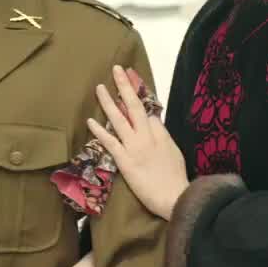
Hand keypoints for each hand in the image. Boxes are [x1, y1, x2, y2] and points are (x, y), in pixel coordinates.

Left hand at [87, 65, 189, 219]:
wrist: (176, 197)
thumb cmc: (177, 180)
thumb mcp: (175, 154)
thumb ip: (164, 139)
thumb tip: (155, 127)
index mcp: (162, 134)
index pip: (149, 113)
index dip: (140, 101)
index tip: (132, 88)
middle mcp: (147, 136)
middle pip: (135, 106)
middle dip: (125, 86)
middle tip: (117, 69)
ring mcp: (135, 147)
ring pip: (119, 119)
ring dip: (108, 102)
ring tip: (100, 87)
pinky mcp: (124, 161)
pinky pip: (110, 142)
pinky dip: (100, 131)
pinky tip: (90, 120)